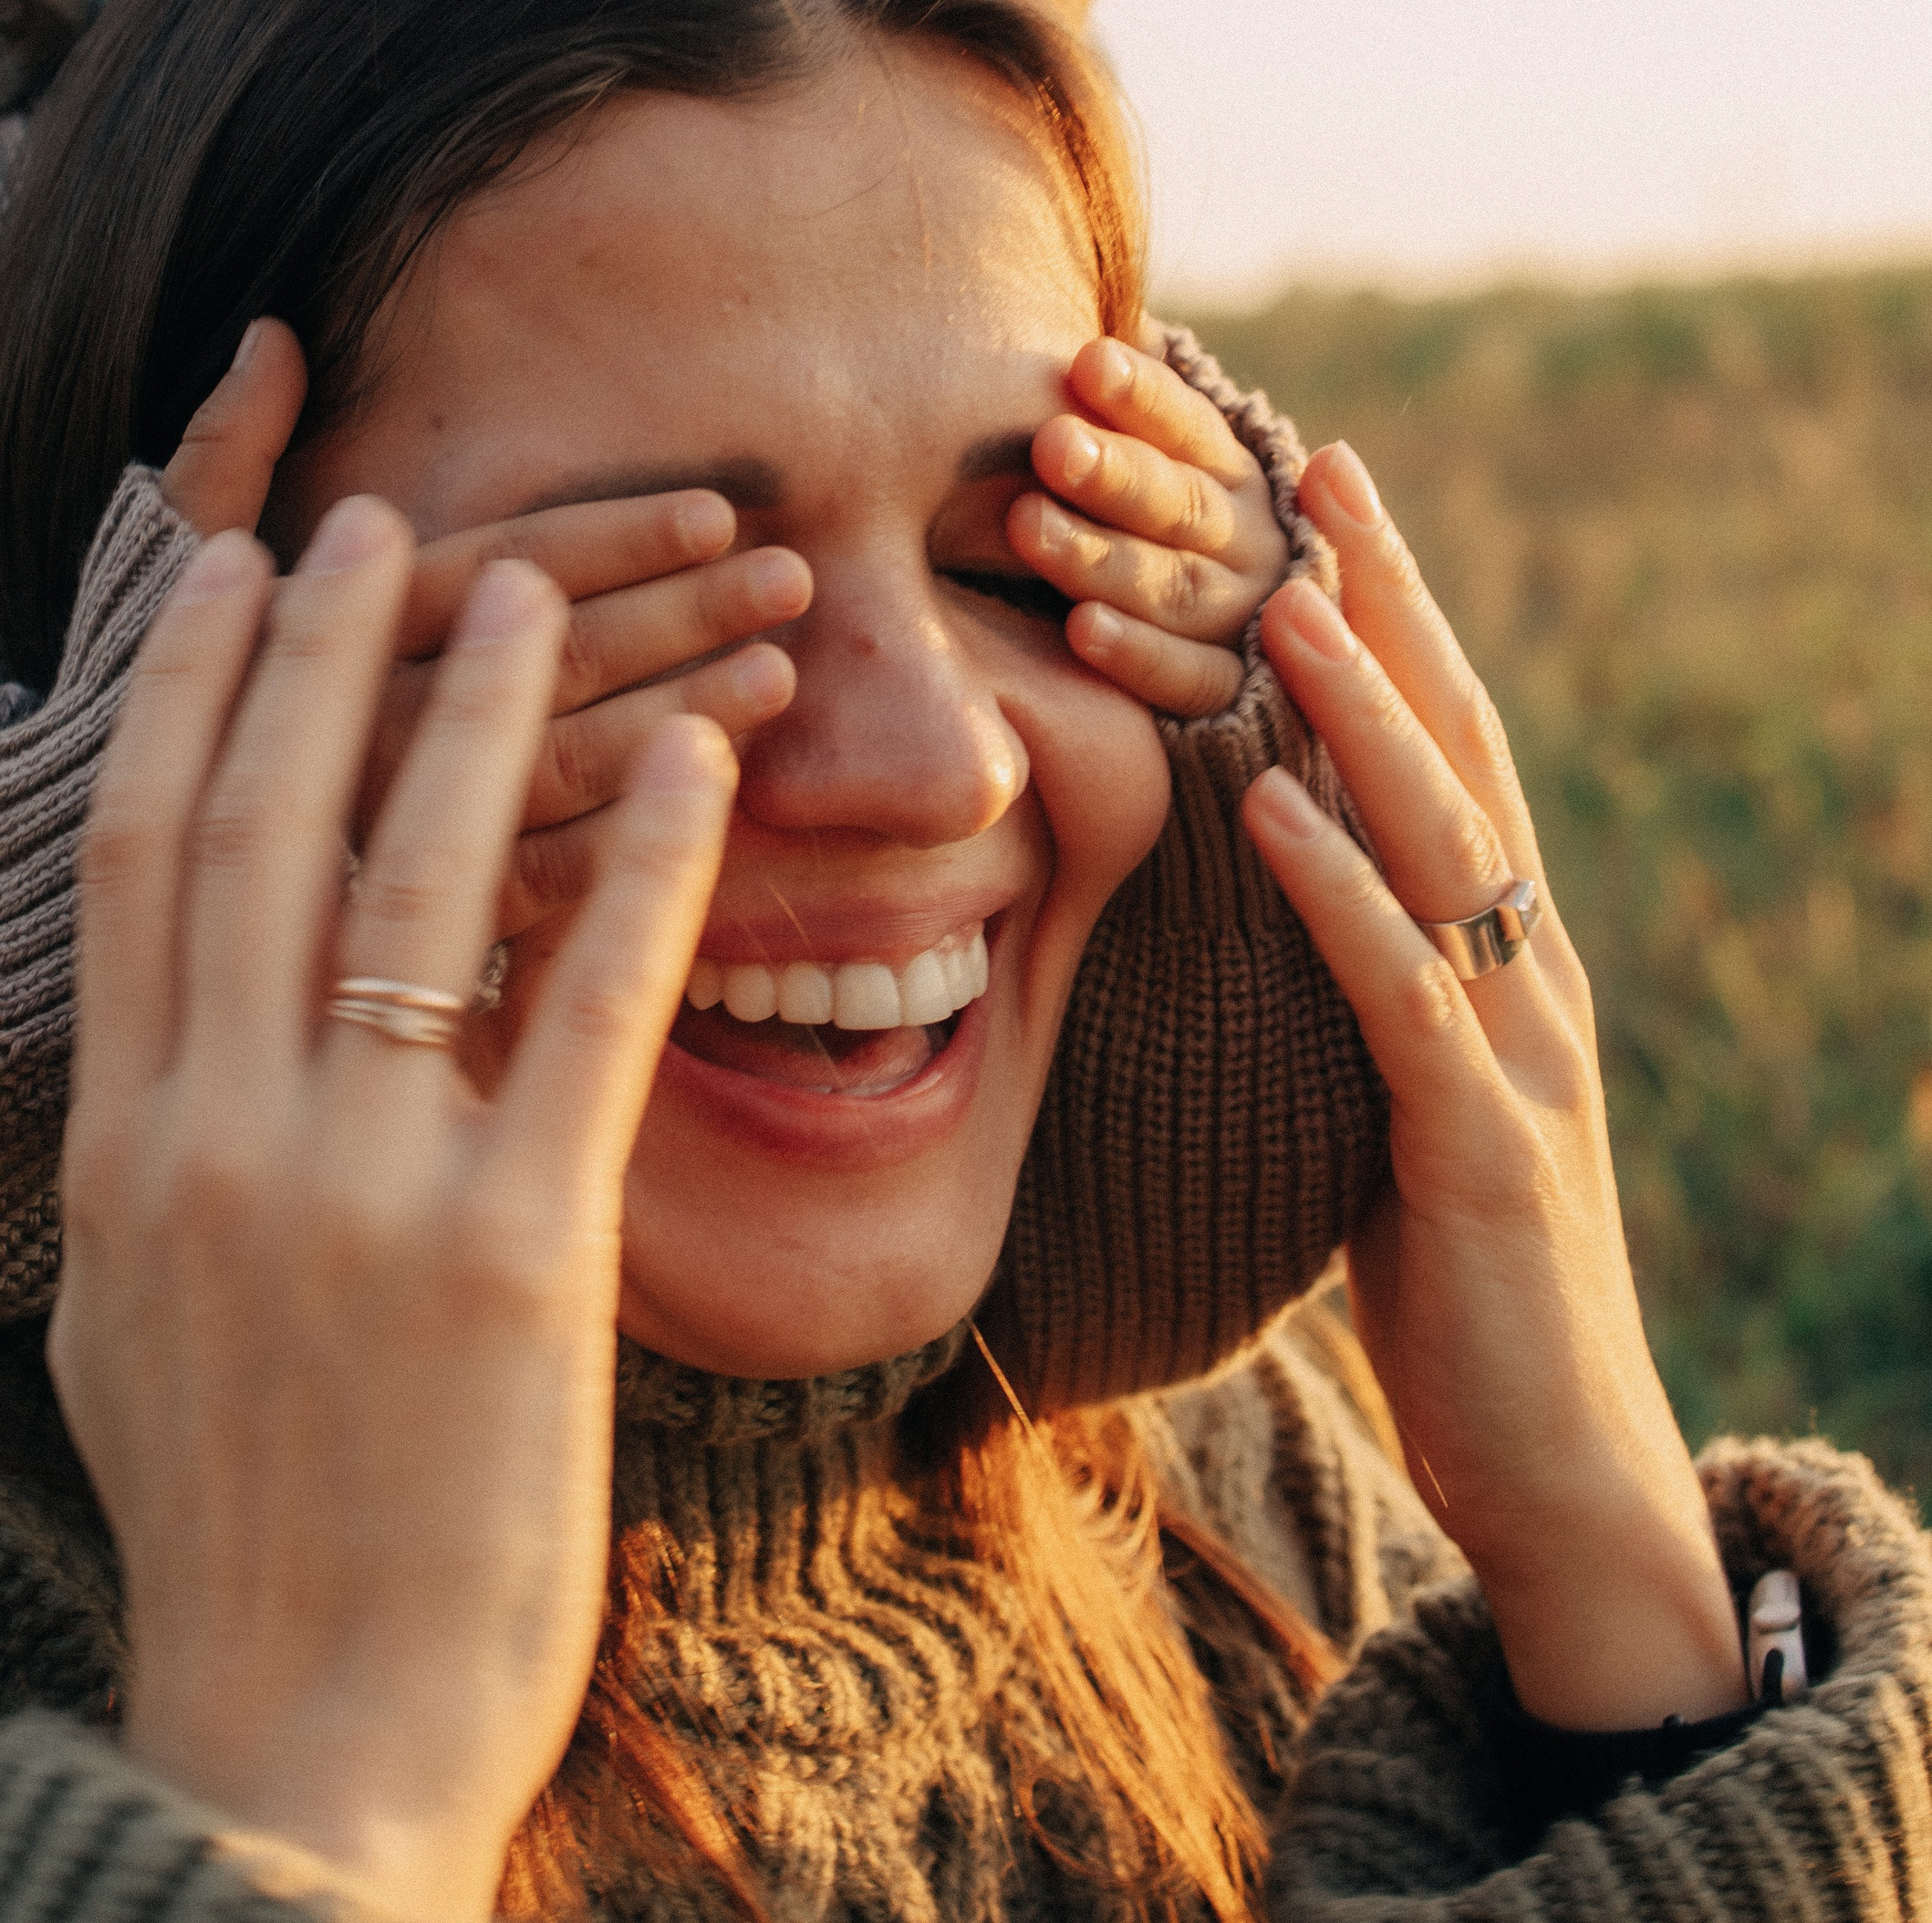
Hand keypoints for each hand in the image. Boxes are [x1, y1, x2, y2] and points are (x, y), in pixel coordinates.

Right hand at [48, 499, 735, 1918]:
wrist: (299, 1727)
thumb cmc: (233, 1530)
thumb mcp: (134, 1327)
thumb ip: (153, 1168)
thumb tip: (178, 1051)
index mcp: (121, 1147)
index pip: (142, 858)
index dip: (189, 692)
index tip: (237, 572)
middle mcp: (221, 1135)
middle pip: (264, 823)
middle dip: (328, 651)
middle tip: (396, 521)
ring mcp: (362, 1187)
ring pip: (417, 878)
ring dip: (484, 710)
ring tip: (538, 585)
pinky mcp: (516, 1252)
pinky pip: (588, 1003)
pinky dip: (647, 862)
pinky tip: (705, 760)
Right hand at [164, 318, 802, 934]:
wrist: (108, 917)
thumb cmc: (147, 738)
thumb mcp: (157, 591)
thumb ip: (216, 468)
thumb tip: (274, 340)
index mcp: (310, 640)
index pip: (485, 570)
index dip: (607, 539)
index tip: (717, 515)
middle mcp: (355, 740)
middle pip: (539, 663)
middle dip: (673, 618)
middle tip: (790, 582)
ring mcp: (387, 849)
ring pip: (555, 774)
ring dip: (676, 720)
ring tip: (777, 678)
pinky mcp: (410, 948)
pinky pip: (539, 892)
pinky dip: (630, 847)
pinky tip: (713, 800)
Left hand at [1008, 324, 1290, 718]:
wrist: (1264, 673)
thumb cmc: (1162, 547)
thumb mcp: (1160, 472)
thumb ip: (1127, 415)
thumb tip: (1088, 318)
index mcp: (1234, 474)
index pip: (1189, 426)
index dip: (1141, 396)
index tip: (1085, 362)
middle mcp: (1251, 542)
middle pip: (1179, 502)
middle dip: (1115, 473)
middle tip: (1048, 443)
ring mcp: (1248, 622)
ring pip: (1176, 586)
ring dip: (1101, 557)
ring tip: (1026, 526)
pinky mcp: (1230, 701)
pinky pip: (1185, 679)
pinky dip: (1136, 655)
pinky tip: (1078, 630)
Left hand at [1242, 444, 1747, 1731]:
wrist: (1553, 1456)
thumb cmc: (1452, 1277)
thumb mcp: (1395, 1102)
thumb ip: (1363, 994)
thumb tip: (1273, 909)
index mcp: (1500, 959)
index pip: (1445, 755)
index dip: (1393, 622)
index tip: (1321, 501)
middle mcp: (1525, 975)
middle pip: (1458, 754)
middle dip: (1387, 608)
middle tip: (1316, 468)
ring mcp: (1514, 1053)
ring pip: (1441, 843)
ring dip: (1360, 712)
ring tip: (1281, 591)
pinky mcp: (1473, 1145)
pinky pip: (1397, 991)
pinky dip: (1336, 889)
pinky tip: (1270, 802)